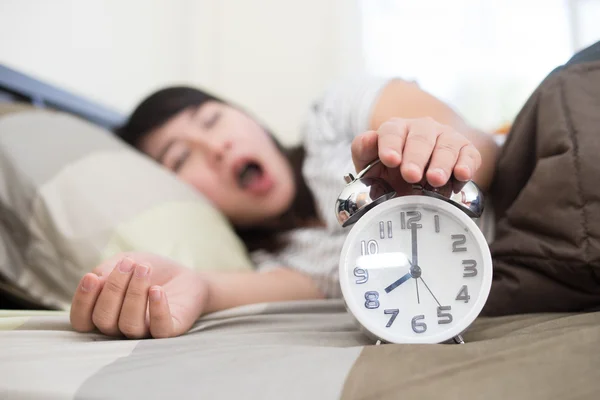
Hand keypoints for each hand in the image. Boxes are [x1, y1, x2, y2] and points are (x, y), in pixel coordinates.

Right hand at [70, 252, 207, 338]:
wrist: (184, 274)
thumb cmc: (148, 270)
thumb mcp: (123, 262)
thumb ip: (105, 271)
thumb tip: (96, 282)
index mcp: (104, 315)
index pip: (81, 321)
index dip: (82, 302)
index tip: (92, 277)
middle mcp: (120, 328)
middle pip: (104, 320)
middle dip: (113, 288)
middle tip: (129, 263)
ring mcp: (145, 332)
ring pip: (129, 324)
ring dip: (134, 293)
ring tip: (144, 268)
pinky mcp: (169, 330)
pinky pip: (160, 329)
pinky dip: (157, 309)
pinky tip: (157, 290)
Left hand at [351, 117, 481, 193]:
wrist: (417, 182)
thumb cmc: (390, 173)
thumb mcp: (370, 164)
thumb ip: (363, 150)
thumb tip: (368, 138)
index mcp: (396, 130)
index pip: (392, 132)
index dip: (390, 145)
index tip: (390, 160)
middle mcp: (422, 128)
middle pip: (420, 138)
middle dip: (416, 157)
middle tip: (411, 175)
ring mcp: (446, 137)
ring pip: (446, 146)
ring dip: (441, 163)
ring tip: (435, 180)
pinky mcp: (466, 150)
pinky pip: (469, 155)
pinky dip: (466, 164)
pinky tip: (462, 174)